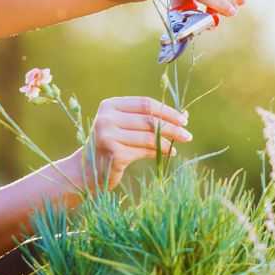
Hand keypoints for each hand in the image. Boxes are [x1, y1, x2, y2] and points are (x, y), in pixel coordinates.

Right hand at [70, 97, 190, 189]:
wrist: (87, 170)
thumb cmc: (111, 145)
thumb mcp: (125, 126)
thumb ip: (149, 119)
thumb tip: (184, 115)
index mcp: (109, 105)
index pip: (145, 104)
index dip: (167, 111)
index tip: (184, 120)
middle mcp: (106, 118)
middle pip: (148, 120)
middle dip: (172, 127)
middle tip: (188, 135)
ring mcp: (108, 135)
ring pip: (148, 136)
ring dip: (168, 141)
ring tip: (178, 145)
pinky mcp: (114, 153)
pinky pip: (144, 151)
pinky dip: (159, 152)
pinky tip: (169, 153)